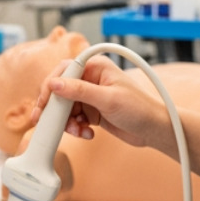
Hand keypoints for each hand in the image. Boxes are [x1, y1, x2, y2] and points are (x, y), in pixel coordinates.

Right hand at [34, 56, 174, 154]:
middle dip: (56, 109)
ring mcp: (91, 97)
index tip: (44, 103)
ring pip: (65, 107)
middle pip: (61, 91)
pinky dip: (76, 128)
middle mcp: (91, 79)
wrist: (154, 130)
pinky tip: (87, 134)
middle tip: (48, 123)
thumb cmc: (140, 109)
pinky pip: (74, 119)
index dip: (50, 86)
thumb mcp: (108, 99)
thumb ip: (79, 91)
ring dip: (67, 122)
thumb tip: (54, 83)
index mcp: (96, 67)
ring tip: (77, 130)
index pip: (63, 70)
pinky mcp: (92, 112)